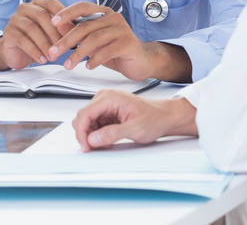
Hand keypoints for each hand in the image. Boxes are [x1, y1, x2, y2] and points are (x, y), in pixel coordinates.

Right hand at [0, 0, 70, 69]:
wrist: (16, 53)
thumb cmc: (36, 40)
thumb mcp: (51, 33)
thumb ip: (61, 29)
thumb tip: (77, 31)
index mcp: (37, 4)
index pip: (51, 3)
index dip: (63, 14)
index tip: (72, 29)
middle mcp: (24, 8)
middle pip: (41, 15)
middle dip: (54, 32)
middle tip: (63, 46)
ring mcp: (15, 19)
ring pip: (32, 28)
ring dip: (45, 44)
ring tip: (53, 56)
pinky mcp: (8, 33)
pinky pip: (23, 40)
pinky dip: (35, 51)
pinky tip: (42, 59)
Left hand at [48, 2, 159, 80]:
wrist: (141, 61)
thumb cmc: (115, 50)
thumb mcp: (93, 41)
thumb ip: (78, 33)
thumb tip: (56, 28)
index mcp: (104, 13)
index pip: (83, 6)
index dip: (67, 13)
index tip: (52, 22)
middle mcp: (114, 18)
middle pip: (85, 26)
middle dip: (66, 40)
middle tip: (54, 52)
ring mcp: (122, 29)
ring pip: (94, 39)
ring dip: (77, 53)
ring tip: (68, 64)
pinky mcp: (129, 43)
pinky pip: (107, 51)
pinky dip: (95, 59)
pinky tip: (88, 66)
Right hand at [72, 90, 197, 151]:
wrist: (164, 116)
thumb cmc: (154, 118)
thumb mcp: (135, 129)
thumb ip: (112, 134)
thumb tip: (93, 138)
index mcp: (110, 98)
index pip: (85, 114)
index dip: (81, 132)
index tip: (85, 146)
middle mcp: (105, 98)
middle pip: (83, 117)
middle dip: (85, 134)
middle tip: (92, 148)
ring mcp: (105, 104)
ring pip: (87, 121)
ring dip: (91, 135)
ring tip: (103, 144)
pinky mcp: (107, 111)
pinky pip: (95, 123)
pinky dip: (97, 134)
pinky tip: (106, 140)